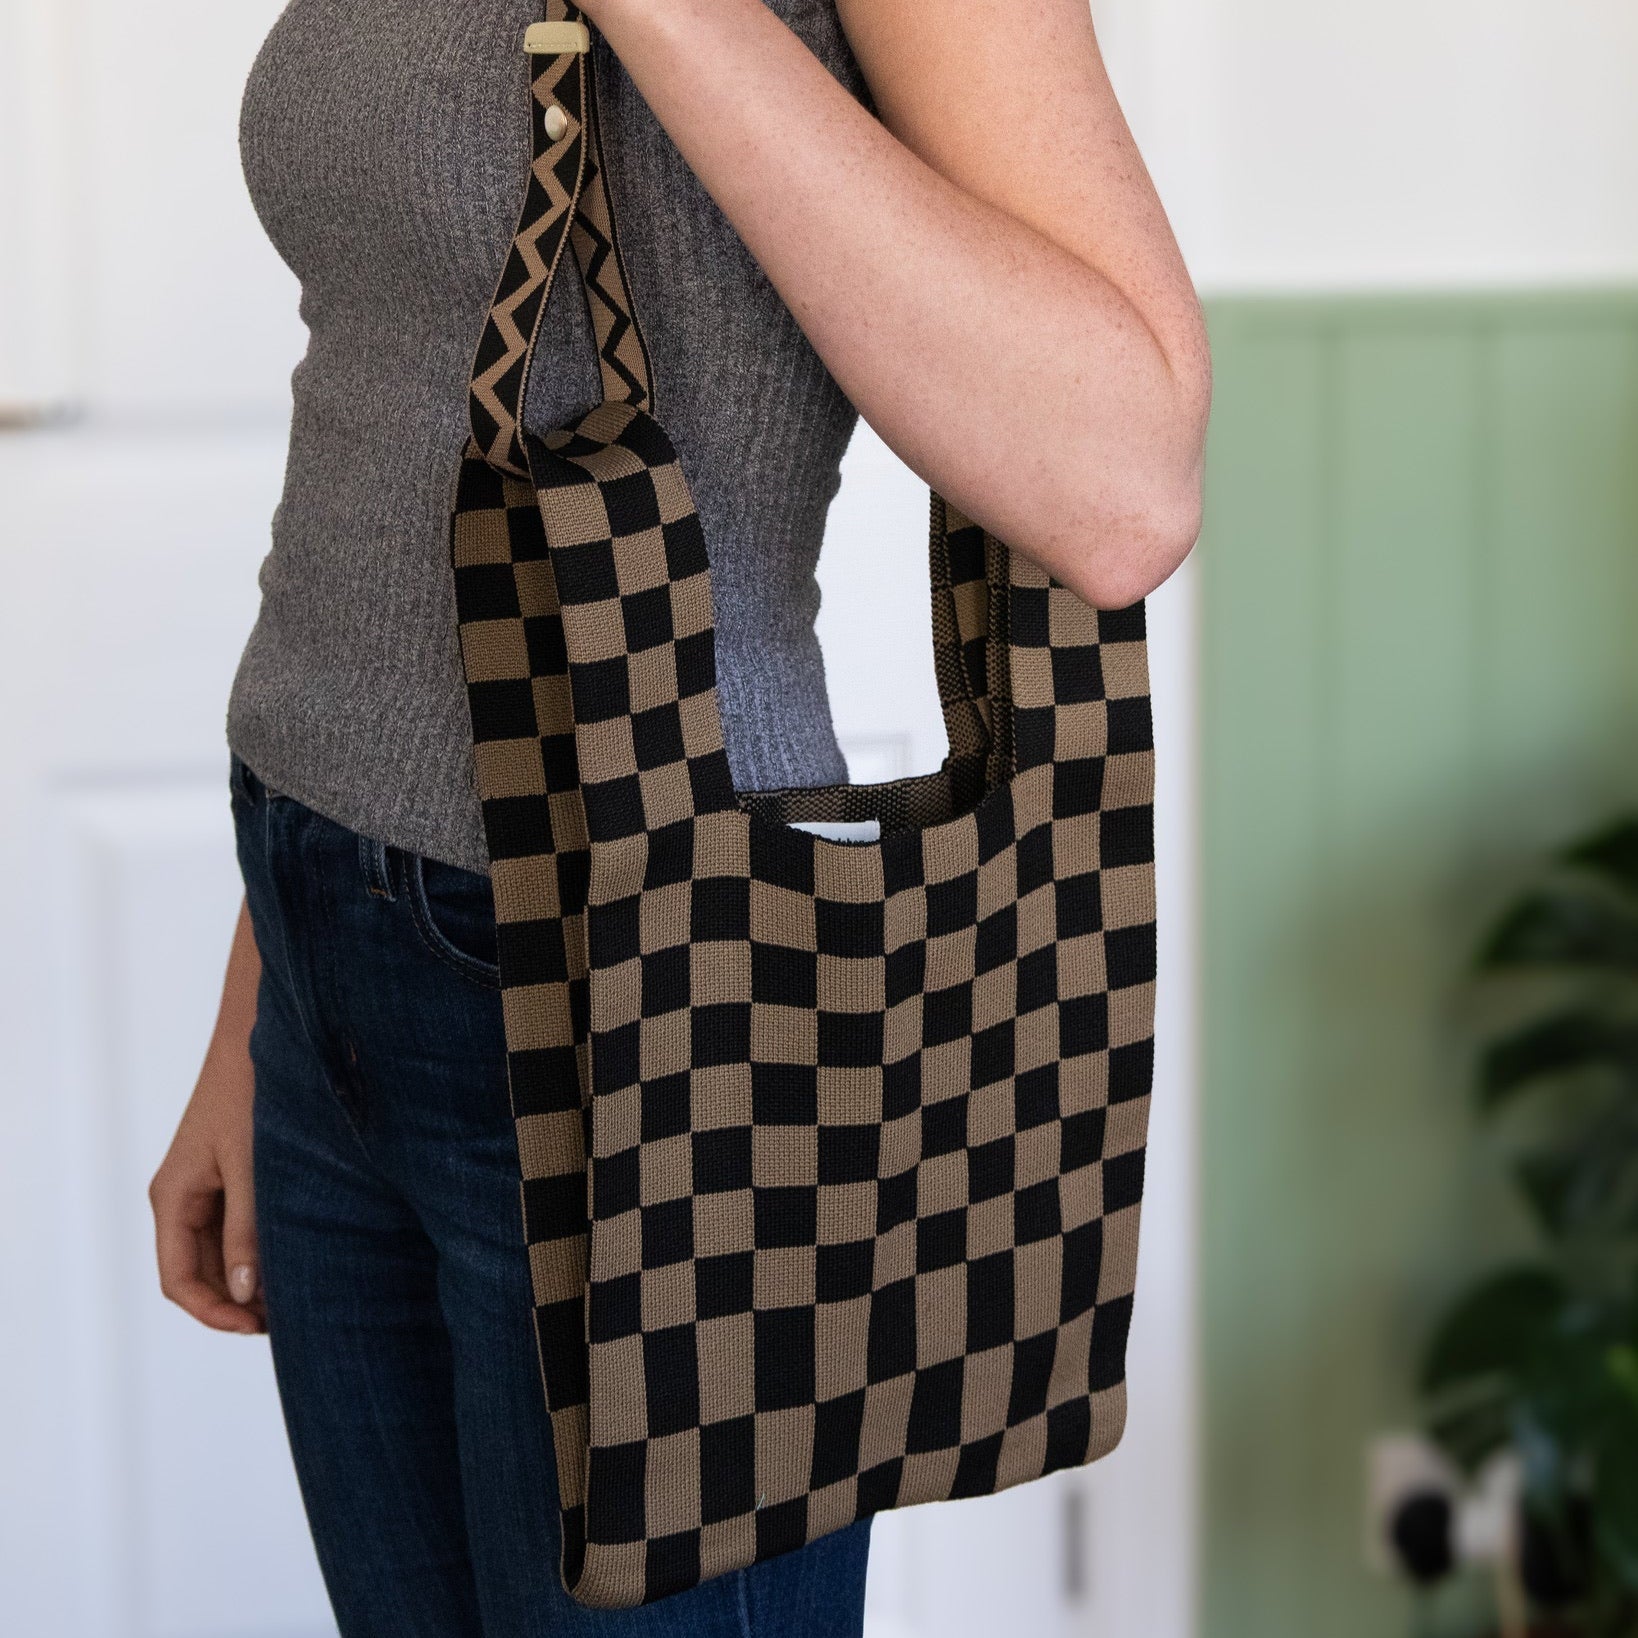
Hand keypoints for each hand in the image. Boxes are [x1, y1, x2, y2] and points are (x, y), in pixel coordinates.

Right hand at [149, 900, 266, 1334]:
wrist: (263, 1032)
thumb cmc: (253, 1091)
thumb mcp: (252, 1166)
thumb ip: (247, 1230)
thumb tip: (245, 1294)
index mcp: (173, 1198)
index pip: (179, 1280)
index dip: (215, 1313)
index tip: (260, 1328)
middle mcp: (182, 1196)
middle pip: (198, 1272)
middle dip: (237, 1301)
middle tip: (290, 1320)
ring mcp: (205, 1185)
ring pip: (219, 1252)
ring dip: (251, 1278)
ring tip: (298, 1295)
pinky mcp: (230, 1172)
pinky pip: (237, 1225)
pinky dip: (260, 1248)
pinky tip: (298, 1254)